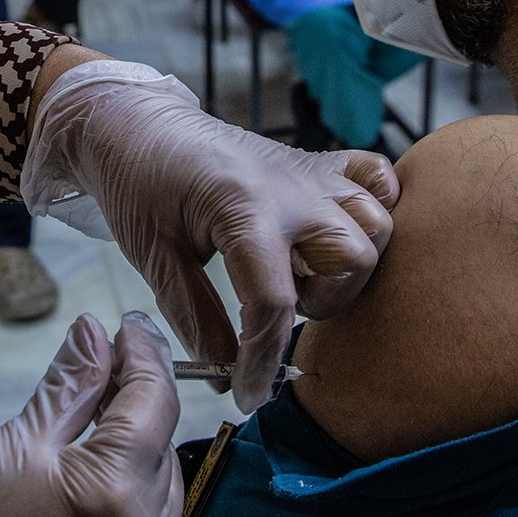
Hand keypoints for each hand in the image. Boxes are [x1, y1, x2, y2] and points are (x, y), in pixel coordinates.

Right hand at [0, 313, 181, 516]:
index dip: (144, 354)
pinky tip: (103, 464)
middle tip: (104, 362)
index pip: (154, 399)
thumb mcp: (17, 441)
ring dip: (141, 440)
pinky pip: (157, 514)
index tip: (127, 327)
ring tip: (98, 415)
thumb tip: (94, 331)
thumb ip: (69, 384)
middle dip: (139, 394)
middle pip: (164, 436)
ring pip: (165, 474)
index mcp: (112, 488)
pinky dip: (138, 481)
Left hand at [21, 63, 398, 410]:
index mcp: (243, 210)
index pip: (275, 304)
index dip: (263, 361)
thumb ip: (194, 317)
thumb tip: (225, 373)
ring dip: (349, 265)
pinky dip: (375, 207)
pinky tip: (340, 231)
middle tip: (274, 310)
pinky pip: (377, 177)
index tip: (248, 393)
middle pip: (352, 260)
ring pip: (376, 225)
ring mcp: (310, 173)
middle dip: (322, 304)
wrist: (140, 123)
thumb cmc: (140, 183)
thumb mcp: (154, 256)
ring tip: (302, 273)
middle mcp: (291, 188)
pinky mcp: (316, 164)